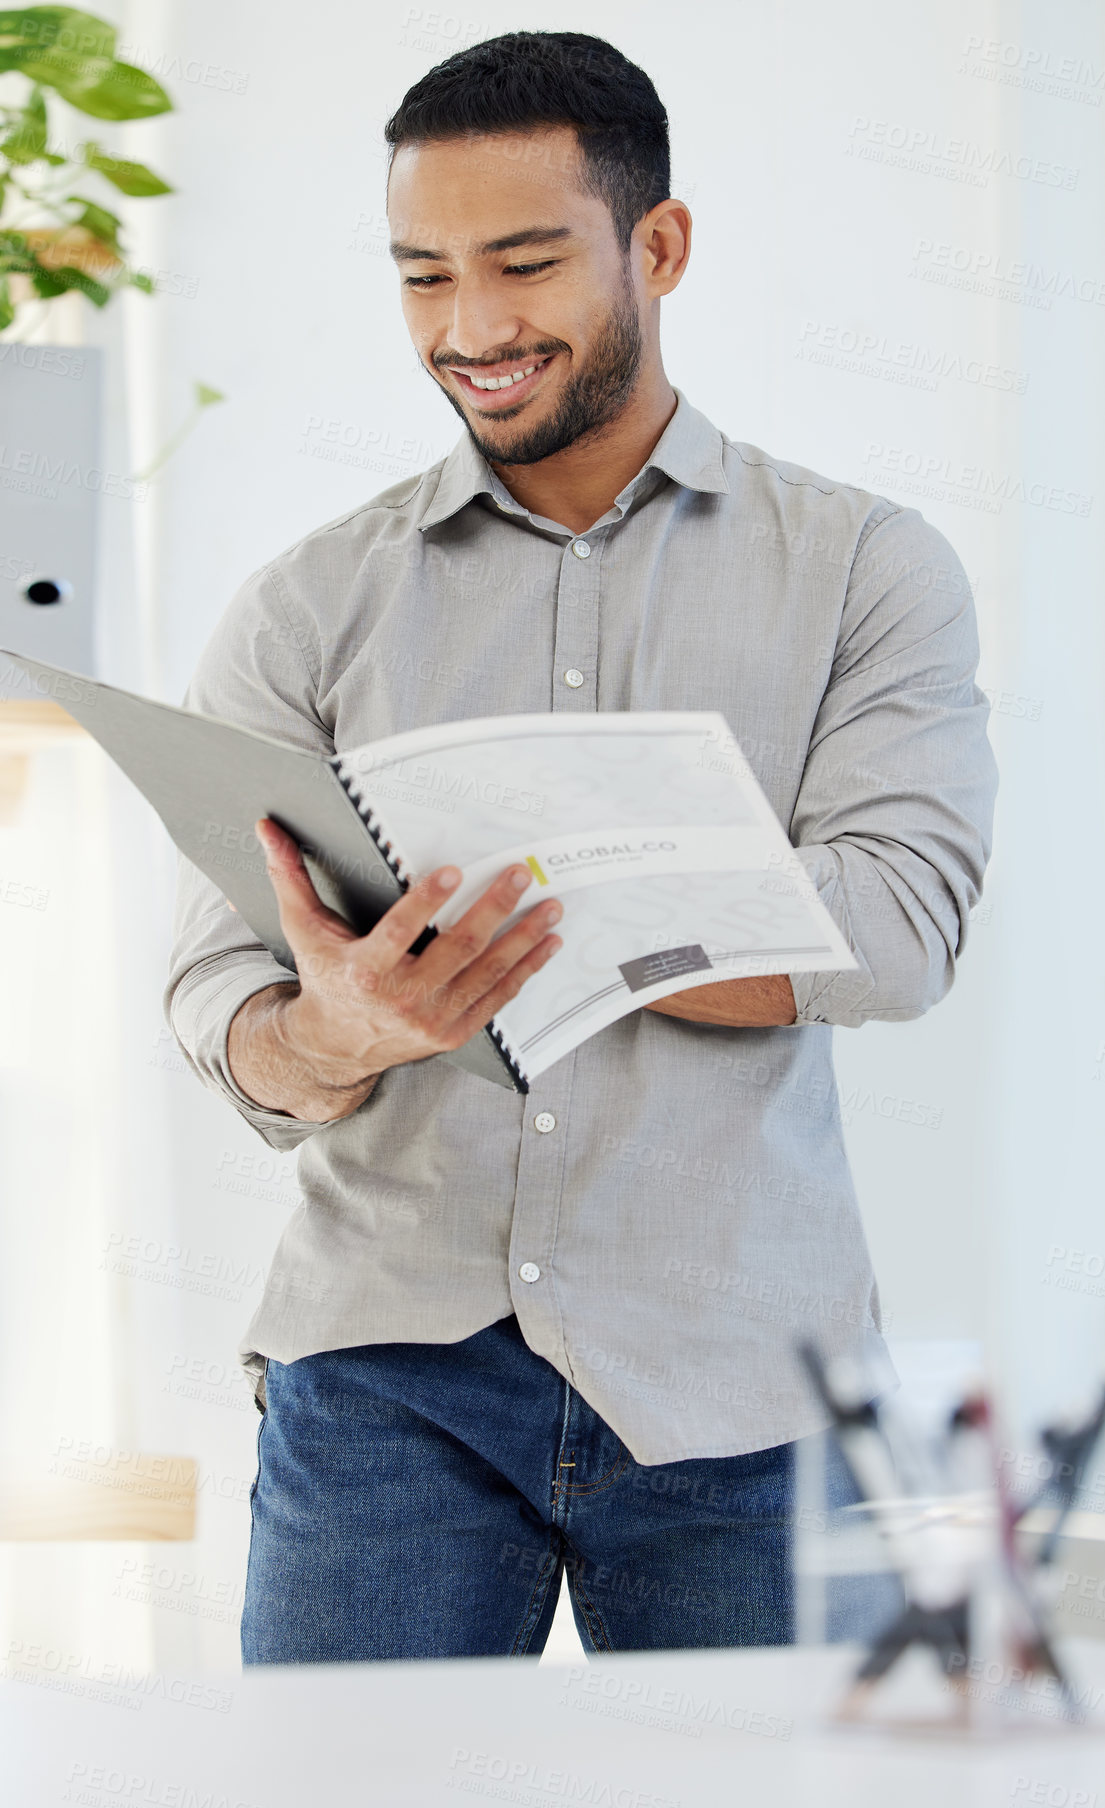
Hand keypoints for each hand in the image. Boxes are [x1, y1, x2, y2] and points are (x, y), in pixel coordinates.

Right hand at [252, 818, 562, 1083]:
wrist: (336, 1047)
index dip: (427, 902)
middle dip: (493, 909)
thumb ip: (289, 877)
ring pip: (486, 973)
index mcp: (364, 971)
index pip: (400, 932)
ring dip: (523, 938)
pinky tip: (547, 944)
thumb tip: (266, 827)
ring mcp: (430, 1020)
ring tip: (549, 906)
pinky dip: (526, 970)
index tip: (454, 872)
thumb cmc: (325, 978)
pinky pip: (497, 998)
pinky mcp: (452, 1033)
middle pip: (456, 950)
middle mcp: (400, 999)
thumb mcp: (304, 930)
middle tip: (520, 875)